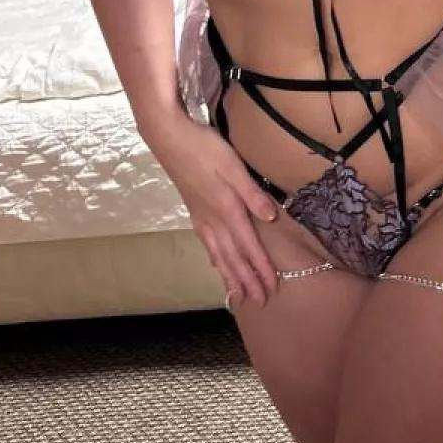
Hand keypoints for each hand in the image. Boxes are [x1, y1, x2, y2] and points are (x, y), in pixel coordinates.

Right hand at [151, 111, 280, 308]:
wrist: (170, 140)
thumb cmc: (205, 148)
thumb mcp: (234, 166)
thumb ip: (252, 193)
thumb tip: (271, 218)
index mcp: (227, 210)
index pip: (249, 246)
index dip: (261, 268)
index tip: (272, 288)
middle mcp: (213, 220)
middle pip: (234, 258)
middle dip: (247, 281)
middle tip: (259, 302)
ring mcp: (201, 218)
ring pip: (219, 255)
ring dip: (230, 276)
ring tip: (238, 296)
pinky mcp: (194, 212)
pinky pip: (207, 245)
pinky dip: (216, 260)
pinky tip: (217, 265)